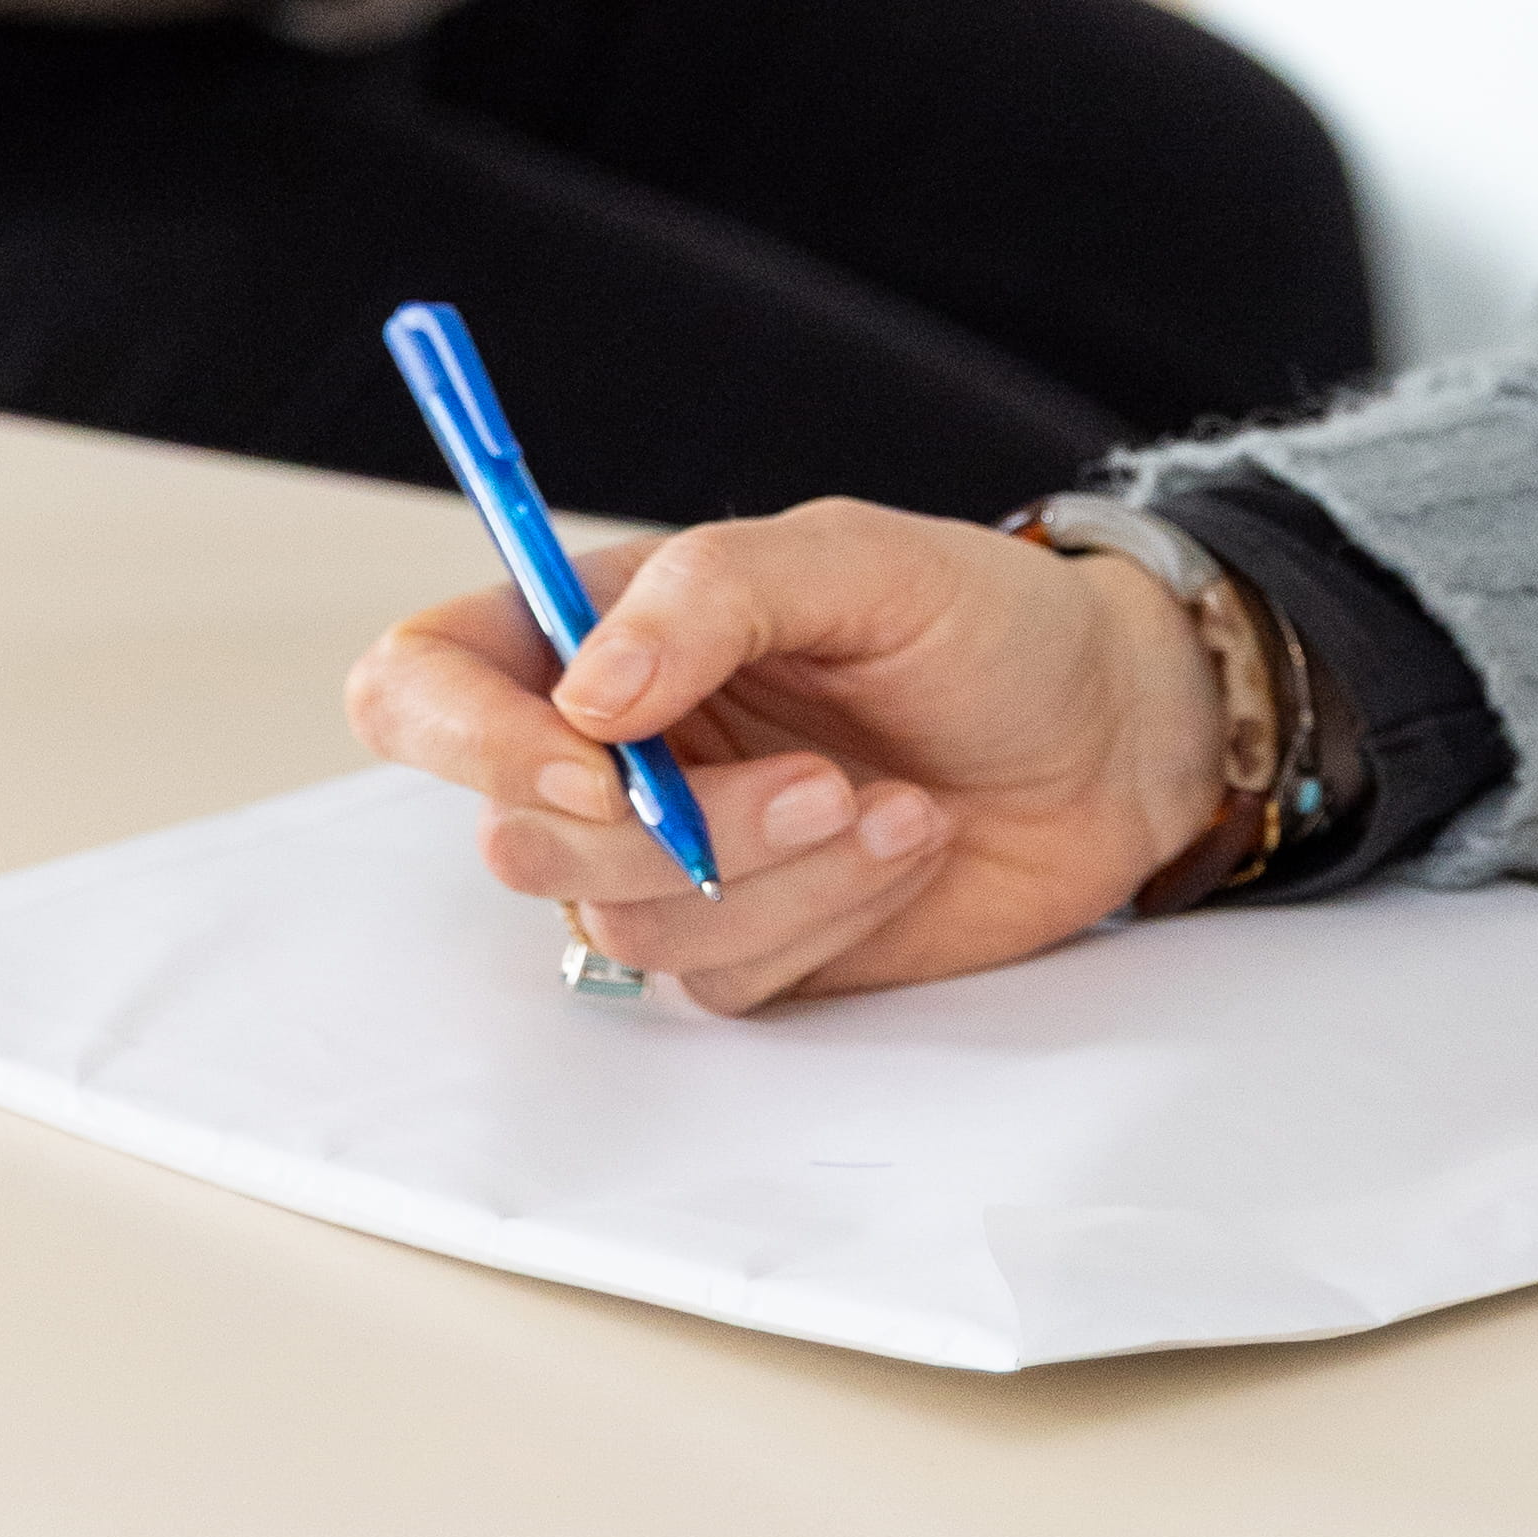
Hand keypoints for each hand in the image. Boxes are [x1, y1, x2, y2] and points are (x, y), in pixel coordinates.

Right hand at [343, 492, 1231, 1012]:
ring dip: (776, 868)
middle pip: (515, 836)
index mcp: (603, 629)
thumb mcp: (863, 559)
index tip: (590, 762)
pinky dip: (827, 914)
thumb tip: (587, 688)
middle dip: (676, 825)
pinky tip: (908, 847)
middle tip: (821, 776)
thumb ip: (716, 591)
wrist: (1113, 737)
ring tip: (898, 801)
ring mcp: (673, 859)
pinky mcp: (747, 946)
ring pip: (624, 920)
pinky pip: (720, 976)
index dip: (464, 736)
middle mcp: (613, 750)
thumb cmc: (991, 623)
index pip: (424, 683)